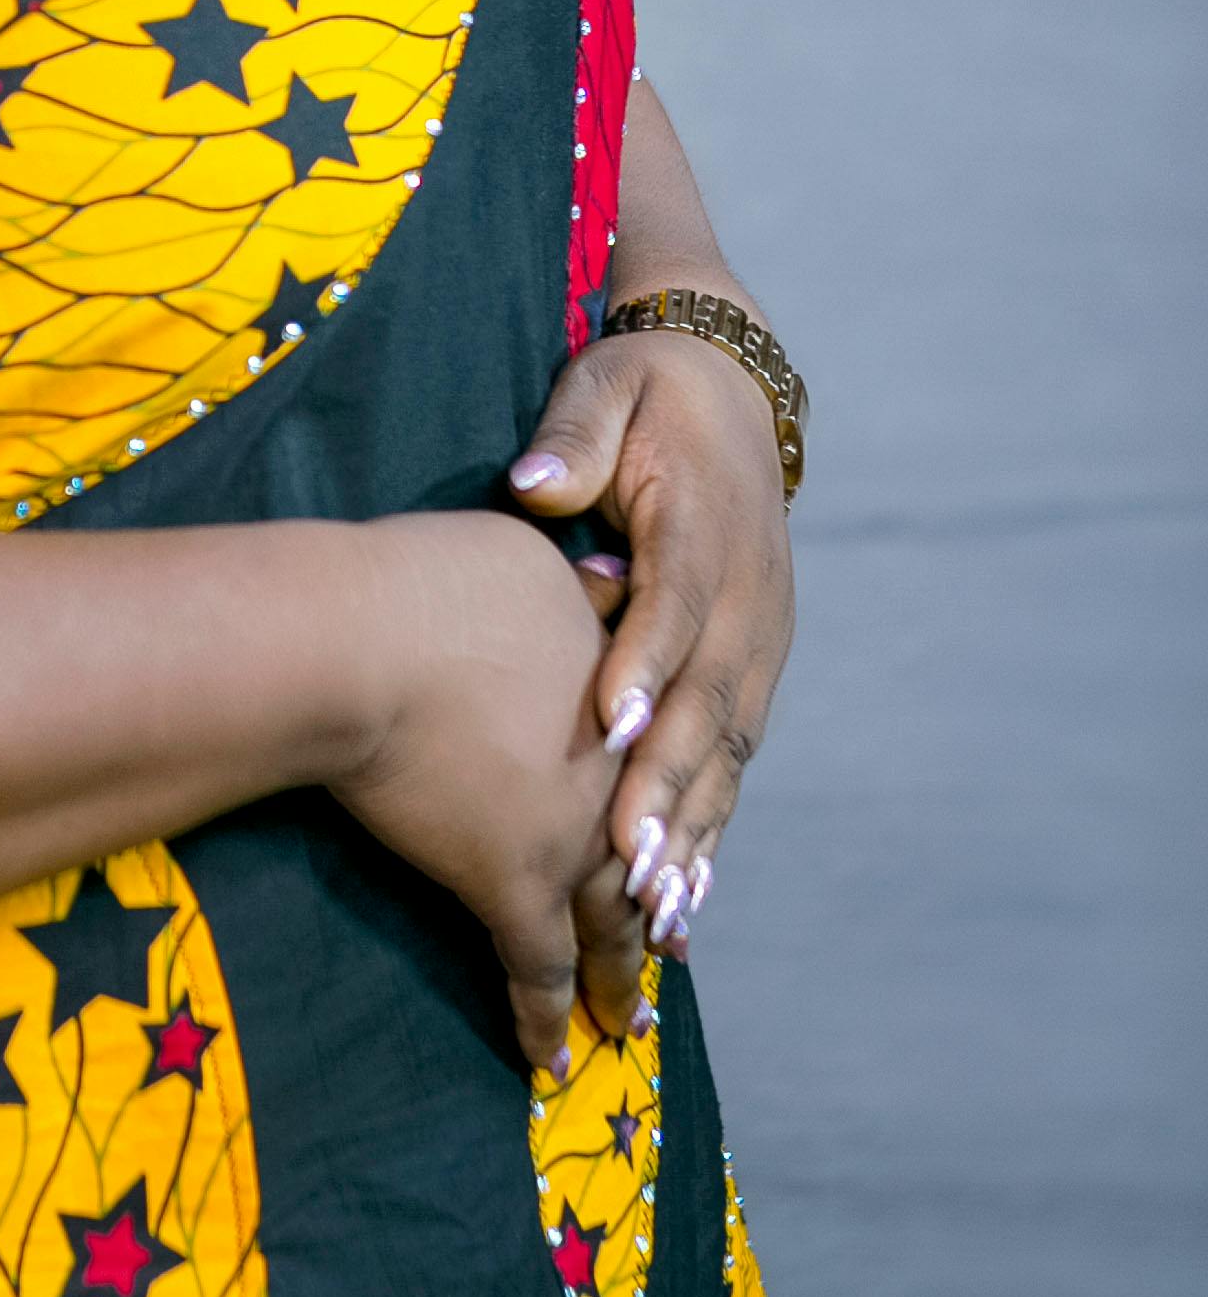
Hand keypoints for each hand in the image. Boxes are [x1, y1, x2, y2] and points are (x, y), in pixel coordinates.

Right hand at [334, 514, 647, 1075]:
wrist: (367, 640)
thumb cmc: (432, 582)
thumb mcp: (529, 558)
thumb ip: (575, 586)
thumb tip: (606, 572)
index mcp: (621, 695)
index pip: (653, 761)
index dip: (663, 804)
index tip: (673, 842)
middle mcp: (616, 774)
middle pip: (645, 854)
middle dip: (655, 909)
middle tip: (668, 958)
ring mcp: (570, 835)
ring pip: (609, 922)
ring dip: (618, 975)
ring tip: (627, 1023)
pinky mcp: (510, 884)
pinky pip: (537, 968)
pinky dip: (544, 1017)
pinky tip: (546, 1061)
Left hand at [505, 329, 794, 956]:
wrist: (729, 385)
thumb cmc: (644, 391)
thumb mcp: (607, 386)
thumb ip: (577, 434)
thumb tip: (536, 482)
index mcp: (704, 525)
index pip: (675, 604)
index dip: (646, 667)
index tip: (608, 729)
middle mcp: (745, 593)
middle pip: (709, 699)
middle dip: (671, 786)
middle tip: (630, 864)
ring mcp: (759, 635)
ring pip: (730, 744)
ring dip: (698, 828)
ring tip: (659, 912)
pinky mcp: (754, 663)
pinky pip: (735, 752)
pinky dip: (713, 823)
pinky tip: (685, 896)